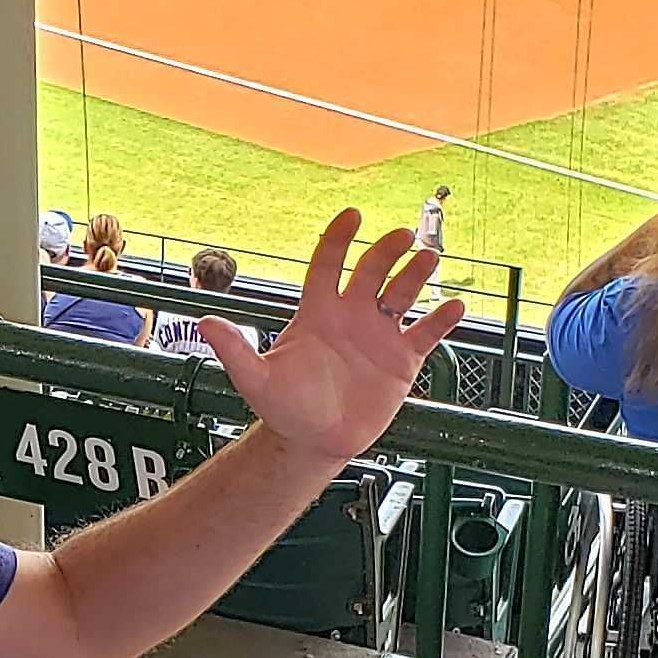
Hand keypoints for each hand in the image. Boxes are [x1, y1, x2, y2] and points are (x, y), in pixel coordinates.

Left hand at [204, 205, 468, 467]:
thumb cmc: (284, 407)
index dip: (339, 239)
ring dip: (417, 274)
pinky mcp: (402, 360)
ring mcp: (379, 335)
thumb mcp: (255, 379)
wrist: (314, 441)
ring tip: (429, 258)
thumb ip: (235, 349)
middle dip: (386, 251)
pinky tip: (454, 306)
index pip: (328, 264)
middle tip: (403, 237)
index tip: (352, 216)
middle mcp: (352, 316)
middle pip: (372, 271)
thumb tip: (204, 322)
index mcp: (318, 312)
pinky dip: (441, 319)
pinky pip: (426, 333)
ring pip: (402, 294)